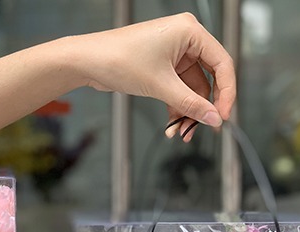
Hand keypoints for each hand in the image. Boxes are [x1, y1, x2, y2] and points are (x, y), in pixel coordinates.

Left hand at [0, 13, 235, 149]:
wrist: (72, 58)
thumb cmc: (110, 64)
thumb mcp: (157, 86)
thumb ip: (190, 106)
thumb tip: (218, 125)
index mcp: (188, 28)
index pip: (224, 64)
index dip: (227, 96)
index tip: (223, 124)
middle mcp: (181, 33)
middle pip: (209, 77)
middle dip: (203, 108)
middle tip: (195, 135)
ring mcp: (167, 48)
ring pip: (191, 86)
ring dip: (186, 112)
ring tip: (177, 134)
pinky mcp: (153, 61)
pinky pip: (176, 86)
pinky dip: (174, 106)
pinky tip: (168, 125)